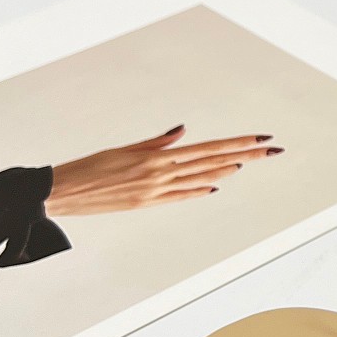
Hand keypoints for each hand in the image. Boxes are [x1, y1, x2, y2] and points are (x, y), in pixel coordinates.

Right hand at [46, 124, 282, 216]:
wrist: (62, 193)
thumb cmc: (89, 167)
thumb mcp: (123, 149)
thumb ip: (157, 143)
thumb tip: (182, 132)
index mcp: (156, 157)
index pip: (208, 148)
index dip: (237, 143)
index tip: (260, 138)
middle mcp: (161, 174)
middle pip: (214, 162)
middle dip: (247, 155)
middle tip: (273, 149)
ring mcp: (156, 192)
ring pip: (202, 180)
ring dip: (228, 171)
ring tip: (251, 161)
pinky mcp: (148, 205)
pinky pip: (181, 197)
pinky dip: (200, 191)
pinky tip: (217, 186)